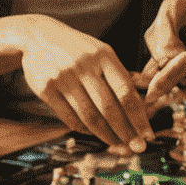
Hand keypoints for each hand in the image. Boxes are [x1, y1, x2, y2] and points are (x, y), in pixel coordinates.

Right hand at [9, 15, 152, 150]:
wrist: (37, 36)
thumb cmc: (77, 48)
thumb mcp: (101, 51)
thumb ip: (120, 73)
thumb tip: (145, 99)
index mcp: (104, 55)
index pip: (125, 91)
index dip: (139, 117)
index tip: (148, 134)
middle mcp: (85, 66)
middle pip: (109, 108)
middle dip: (126, 132)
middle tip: (137, 148)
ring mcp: (65, 78)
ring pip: (89, 116)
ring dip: (106, 135)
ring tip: (118, 145)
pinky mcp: (47, 89)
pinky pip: (70, 117)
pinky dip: (84, 129)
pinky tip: (94, 134)